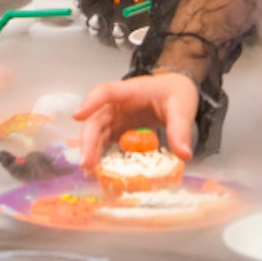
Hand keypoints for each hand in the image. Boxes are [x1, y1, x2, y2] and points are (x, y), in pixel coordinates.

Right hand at [72, 72, 199, 171]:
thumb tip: (184, 155)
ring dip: (91, 150)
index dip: (90, 103)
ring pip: (97, 131)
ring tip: (89, 171)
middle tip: (86, 163)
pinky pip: (106, 141)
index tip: (77, 116)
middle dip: (88, 140)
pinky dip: (101, 154)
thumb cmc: (176, 93)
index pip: (105, 92)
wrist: (177, 89)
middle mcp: (118, 104)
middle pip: (96, 118)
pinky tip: (99, 170)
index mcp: (130, 91)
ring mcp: (117, 117)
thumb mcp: (181, 109)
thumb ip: (180, 130)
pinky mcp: (120, 128)